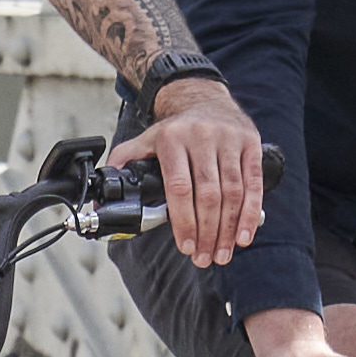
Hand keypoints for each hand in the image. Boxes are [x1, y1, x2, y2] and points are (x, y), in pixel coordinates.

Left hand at [139, 68, 269, 270]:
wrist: (204, 98)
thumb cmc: (176, 129)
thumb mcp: (147, 140)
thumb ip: (124, 164)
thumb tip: (102, 198)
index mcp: (172, 139)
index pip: (179, 188)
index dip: (184, 221)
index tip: (185, 246)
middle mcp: (202, 137)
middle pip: (208, 195)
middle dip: (206, 232)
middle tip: (203, 257)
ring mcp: (229, 139)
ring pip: (232, 192)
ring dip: (228, 229)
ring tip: (222, 253)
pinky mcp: (251, 143)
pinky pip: (253, 183)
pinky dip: (250, 213)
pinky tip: (244, 235)